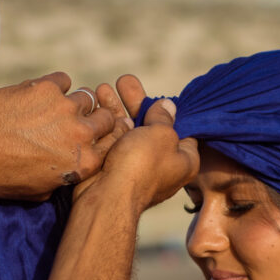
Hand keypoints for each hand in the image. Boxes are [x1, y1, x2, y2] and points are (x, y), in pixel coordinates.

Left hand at [0, 72, 132, 198]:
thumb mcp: (37, 192)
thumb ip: (63, 178)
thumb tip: (69, 168)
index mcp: (84, 164)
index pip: (112, 147)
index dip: (103, 141)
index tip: (94, 137)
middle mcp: (81, 135)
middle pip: (106, 119)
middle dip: (94, 120)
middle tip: (76, 122)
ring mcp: (65, 108)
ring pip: (86, 97)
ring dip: (74, 103)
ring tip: (54, 109)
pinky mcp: (46, 86)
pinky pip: (63, 80)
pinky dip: (54, 86)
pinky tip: (38, 96)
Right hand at [78, 79, 197, 212]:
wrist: (108, 198)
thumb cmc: (141, 166)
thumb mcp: (161, 134)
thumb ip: (163, 117)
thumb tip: (168, 106)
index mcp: (184, 160)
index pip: (182, 129)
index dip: (169, 110)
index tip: (159, 94)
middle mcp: (163, 164)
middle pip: (151, 125)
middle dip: (135, 102)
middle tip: (123, 81)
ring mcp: (137, 167)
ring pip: (128, 131)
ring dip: (115, 108)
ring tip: (102, 89)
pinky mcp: (116, 169)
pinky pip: (112, 142)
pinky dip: (105, 125)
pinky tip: (95, 106)